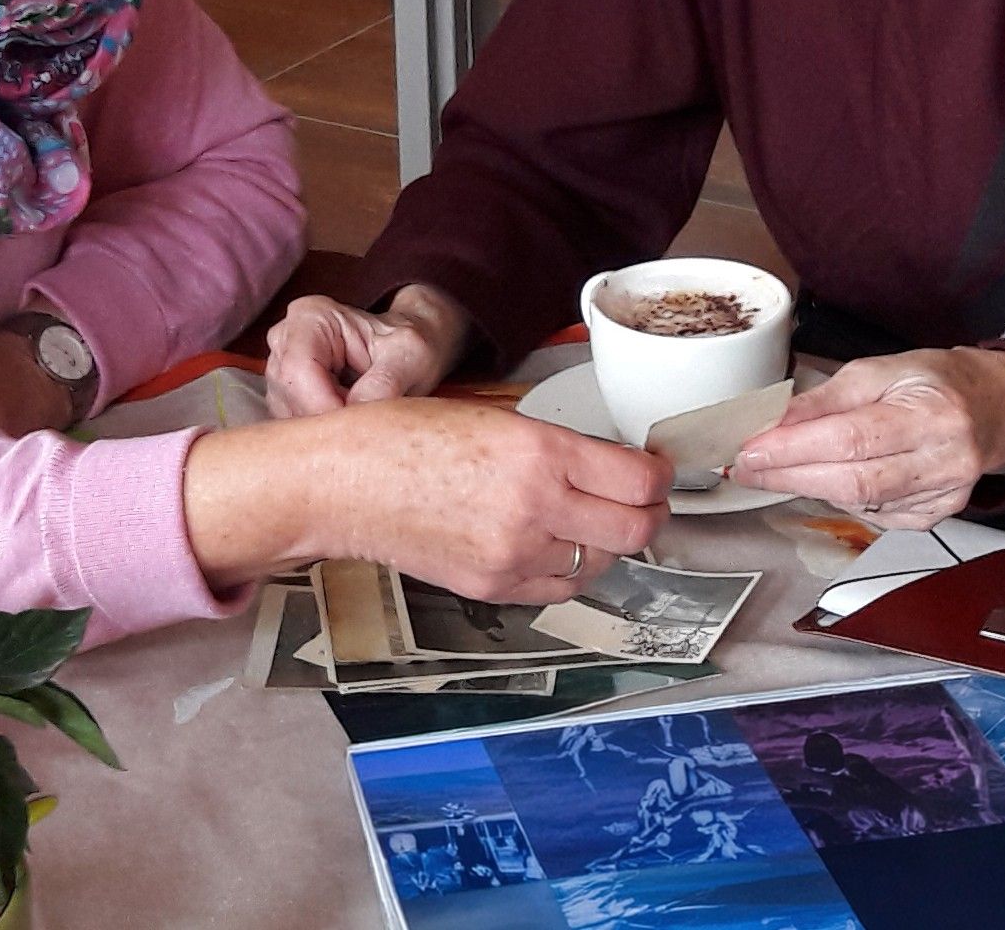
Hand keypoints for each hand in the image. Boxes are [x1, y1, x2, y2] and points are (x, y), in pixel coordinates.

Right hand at [183, 398, 673, 602]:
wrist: (344, 482)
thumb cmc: (405, 435)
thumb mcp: (492, 416)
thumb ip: (554, 443)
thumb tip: (608, 462)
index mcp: (538, 452)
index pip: (637, 480)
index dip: (660, 475)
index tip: (658, 469)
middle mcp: (535, 507)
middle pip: (635, 530)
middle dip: (650, 514)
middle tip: (644, 499)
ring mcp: (514, 555)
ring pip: (600, 562)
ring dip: (606, 542)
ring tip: (590, 519)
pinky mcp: (493, 587)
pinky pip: (559, 588)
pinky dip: (570, 569)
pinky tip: (555, 545)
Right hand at [265, 283, 473, 416]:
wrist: (407, 351)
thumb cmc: (408, 345)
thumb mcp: (409, 355)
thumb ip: (385, 382)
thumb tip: (356, 412)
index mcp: (311, 317)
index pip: (297, 370)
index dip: (323, 405)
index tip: (358, 425)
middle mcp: (286, 339)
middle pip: (288, 394)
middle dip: (326, 418)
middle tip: (366, 422)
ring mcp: (281, 368)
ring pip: (287, 413)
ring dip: (324, 426)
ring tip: (361, 413)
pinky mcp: (285, 395)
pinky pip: (294, 424)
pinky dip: (321, 431)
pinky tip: (348, 419)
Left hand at [727, 347, 1004, 529]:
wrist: (996, 408)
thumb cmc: (938, 382)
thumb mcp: (882, 369)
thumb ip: (828, 397)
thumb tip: (777, 420)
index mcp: (933, 414)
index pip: (850, 438)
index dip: (795, 448)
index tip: (752, 448)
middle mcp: (944, 461)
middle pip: (853, 480)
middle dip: (790, 475)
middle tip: (748, 467)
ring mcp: (943, 496)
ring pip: (861, 501)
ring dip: (808, 486)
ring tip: (773, 470)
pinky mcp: (936, 516)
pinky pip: (876, 514)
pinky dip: (842, 497)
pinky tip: (824, 479)